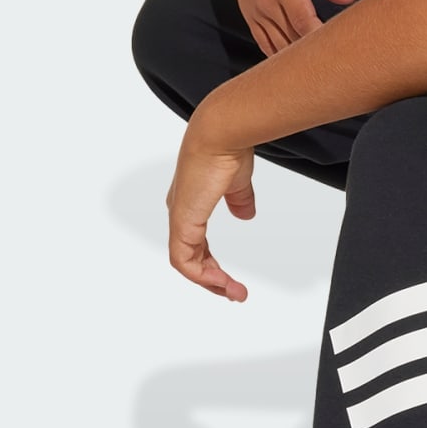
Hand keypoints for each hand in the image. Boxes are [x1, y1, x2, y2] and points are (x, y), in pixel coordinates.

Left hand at [166, 112, 256, 300]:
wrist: (220, 134)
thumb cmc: (227, 150)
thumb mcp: (238, 182)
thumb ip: (240, 200)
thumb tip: (246, 215)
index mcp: (191, 203)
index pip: (196, 243)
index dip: (211, 263)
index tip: (230, 278)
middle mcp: (182, 213)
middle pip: (190, 258)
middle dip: (213, 279)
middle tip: (234, 293)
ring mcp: (180, 219)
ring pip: (186, 263)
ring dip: (211, 282)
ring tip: (234, 293)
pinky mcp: (183, 222)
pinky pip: (184, 260)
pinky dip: (202, 275)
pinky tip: (221, 282)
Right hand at [218, 0, 355, 56]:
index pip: (306, 26)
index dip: (324, 43)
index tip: (344, 51)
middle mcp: (266, 4)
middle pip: (293, 42)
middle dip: (315, 56)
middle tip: (340, 65)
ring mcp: (255, 12)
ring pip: (277, 48)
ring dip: (296, 61)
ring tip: (320, 70)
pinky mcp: (249, 14)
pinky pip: (263, 44)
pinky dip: (278, 57)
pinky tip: (294, 64)